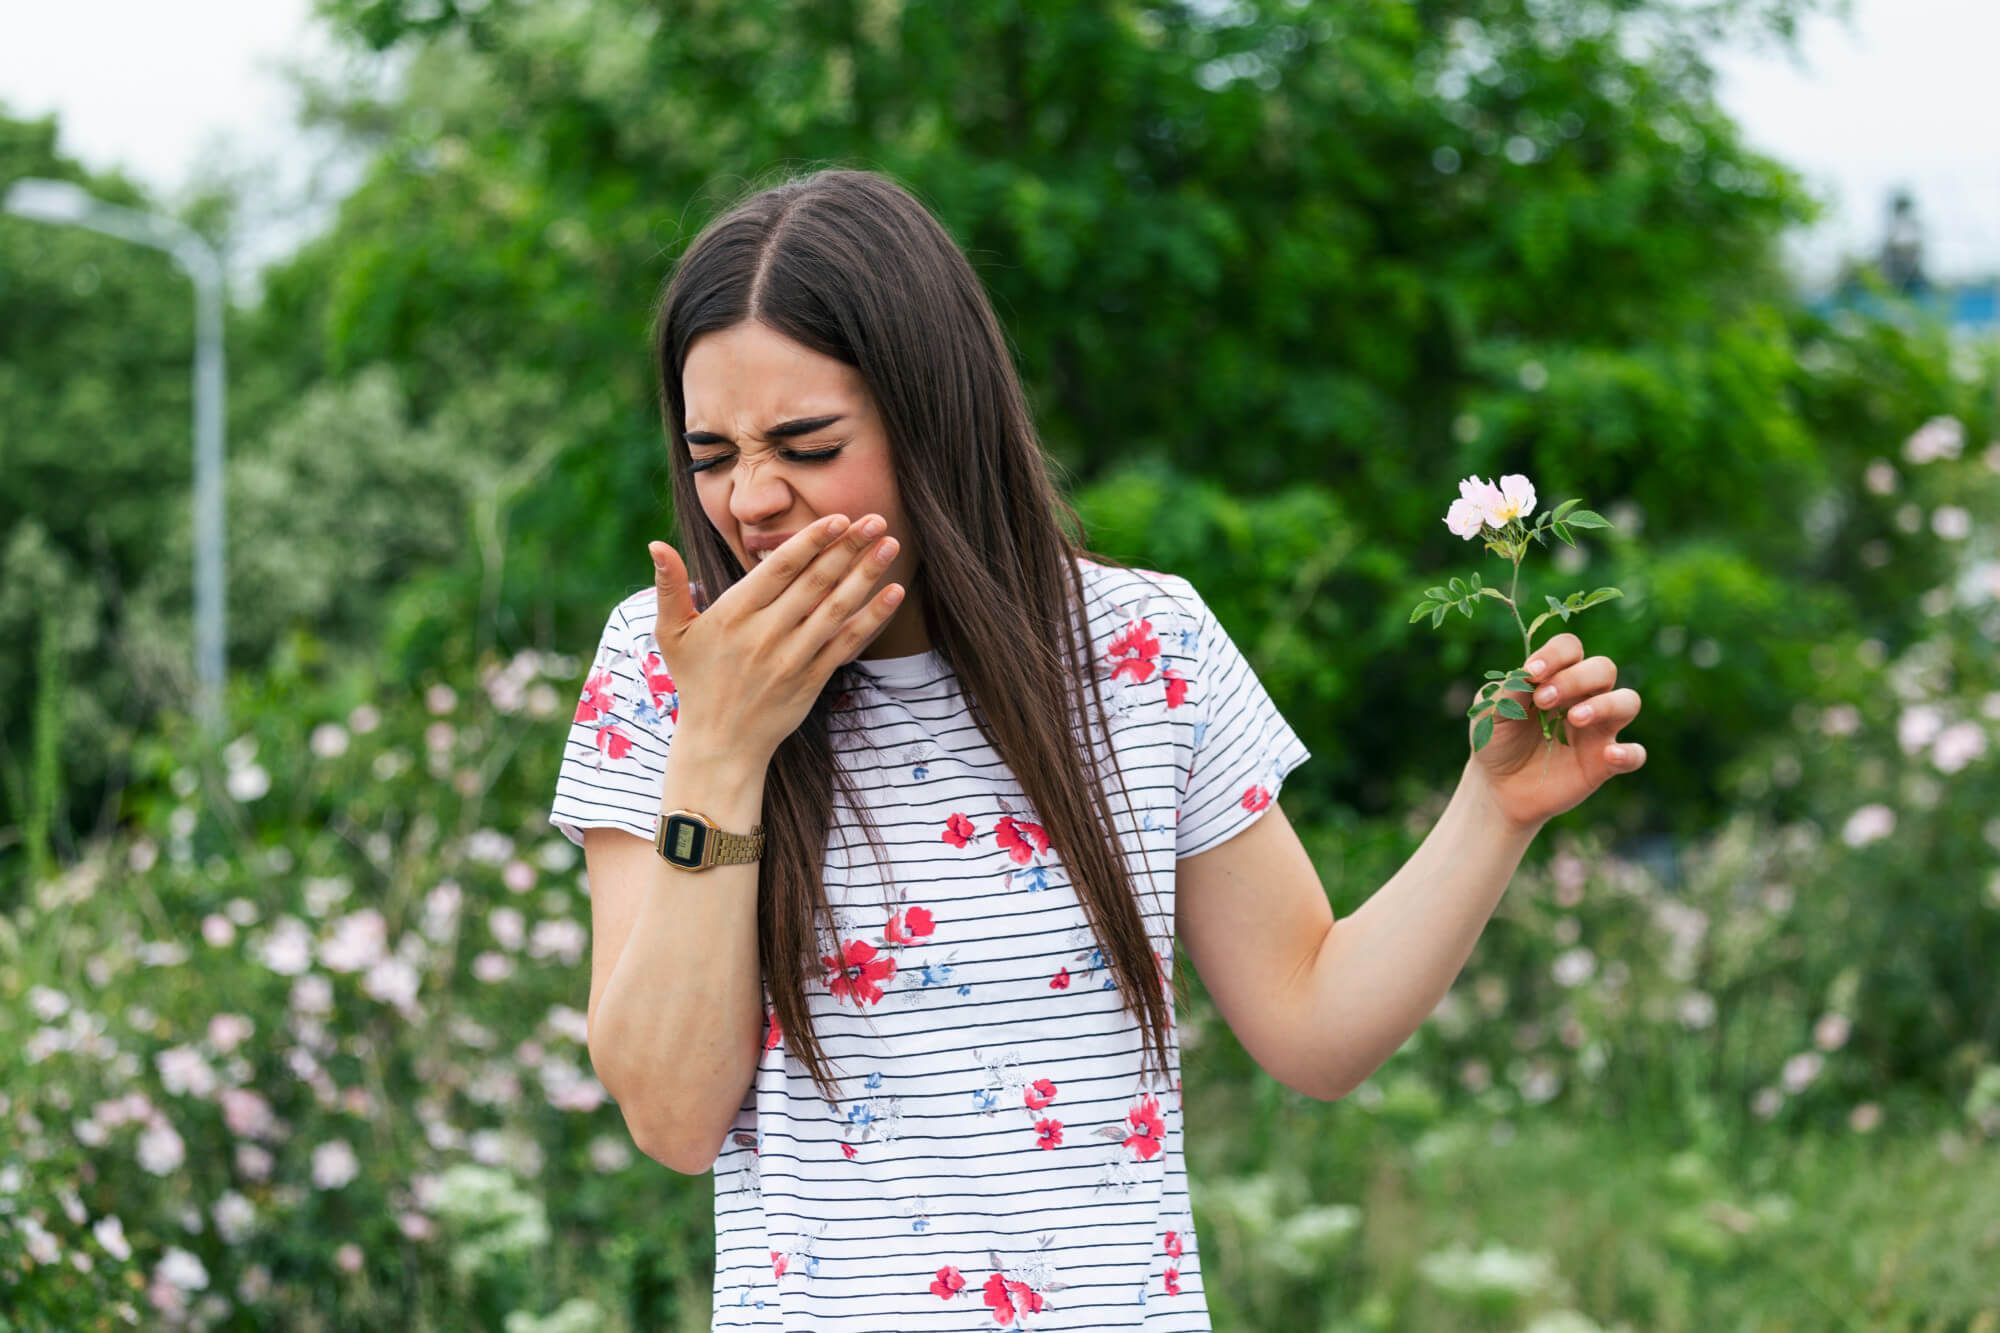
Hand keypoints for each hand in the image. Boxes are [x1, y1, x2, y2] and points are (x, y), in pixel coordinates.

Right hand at [647, 513, 903, 757]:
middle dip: (848, 547)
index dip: (811, 540)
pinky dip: (872, 618)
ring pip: (836, 608)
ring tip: (891, 545)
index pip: (779, 568)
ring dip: (866, 574)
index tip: (838, 517)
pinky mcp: (812, 679)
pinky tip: (893, 593)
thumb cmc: (696, 680)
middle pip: (815, 582)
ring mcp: (792, 657)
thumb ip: (669, 587)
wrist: (720, 741)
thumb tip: (654, 546)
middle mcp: (766, 633)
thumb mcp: (671, 634)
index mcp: (734, 613)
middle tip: (876, 518)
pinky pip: (847, 643)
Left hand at [1468, 631, 1646, 832]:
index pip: (1570, 648)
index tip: (1531, 673)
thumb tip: (1527, 674)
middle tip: (1543, 701)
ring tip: (1575, 718)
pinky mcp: (1605, 762)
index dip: (1555, 655)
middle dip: (1575, 678)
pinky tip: (1609, 755)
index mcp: (1556, 677)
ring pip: (1628, 701)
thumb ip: (1508, 689)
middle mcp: (1584, 696)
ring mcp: (1599, 728)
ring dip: (1605, 704)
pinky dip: (1629, 753)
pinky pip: (1635, 754)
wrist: (1499, 786)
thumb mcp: (1491, 712)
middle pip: (1603, 668)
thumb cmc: (1498, 739)